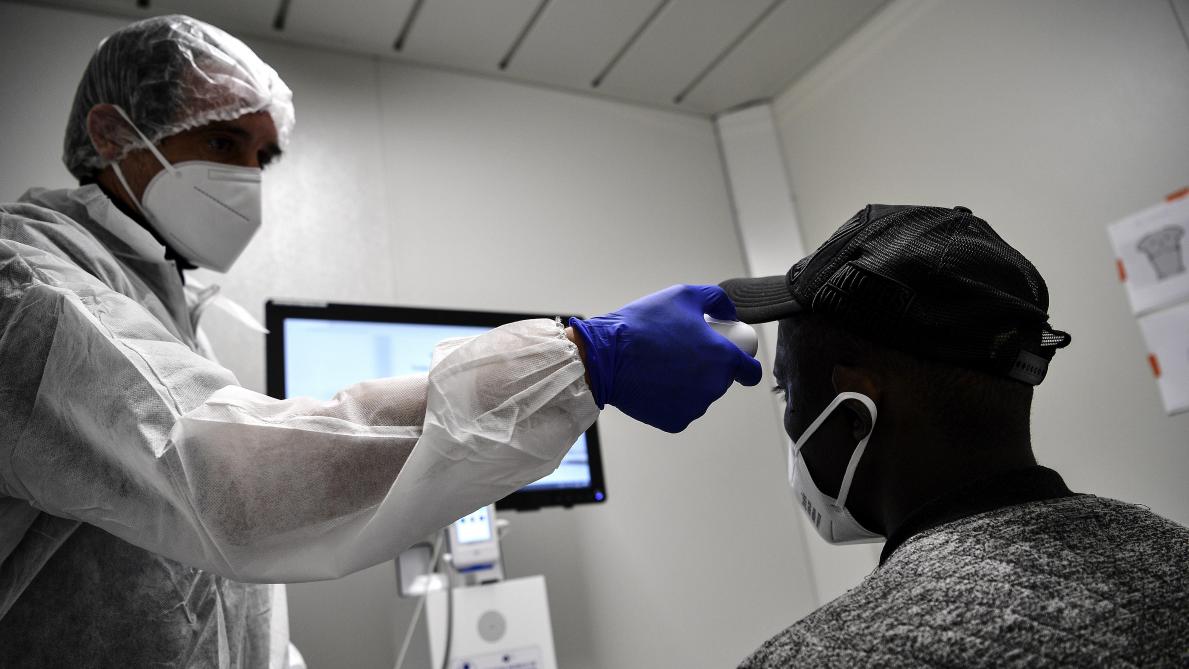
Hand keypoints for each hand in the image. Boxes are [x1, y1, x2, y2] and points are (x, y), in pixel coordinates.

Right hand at [569, 284, 762, 432]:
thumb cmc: (642, 324)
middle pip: (721, 380)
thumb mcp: (683, 295)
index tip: (732, 358)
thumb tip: (730, 315)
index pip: (750, 371)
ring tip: (661, 364)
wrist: (605, 356)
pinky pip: (681, 408)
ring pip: (700, 394)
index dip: (743, 363)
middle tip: (679, 351)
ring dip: (689, 382)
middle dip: (707, 366)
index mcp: (723, 358)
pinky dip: (670, 397)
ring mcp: (695, 407)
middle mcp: (714, 386)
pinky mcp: (675, 421)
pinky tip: (653, 382)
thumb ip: (717, 301)